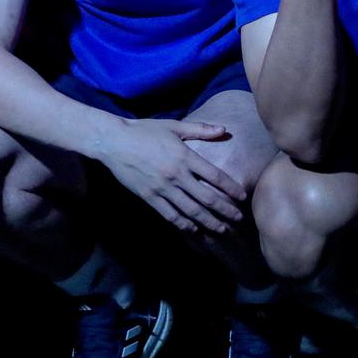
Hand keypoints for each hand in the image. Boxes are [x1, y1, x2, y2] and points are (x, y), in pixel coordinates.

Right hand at [96, 117, 247, 233]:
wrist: (114, 141)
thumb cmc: (145, 131)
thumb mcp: (174, 126)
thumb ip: (200, 129)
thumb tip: (224, 129)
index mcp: (185, 156)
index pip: (215, 176)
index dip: (231, 188)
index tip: (242, 198)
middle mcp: (177, 175)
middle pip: (206, 198)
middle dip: (224, 211)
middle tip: (238, 220)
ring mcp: (162, 188)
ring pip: (190, 210)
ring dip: (208, 222)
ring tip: (221, 230)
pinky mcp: (149, 197)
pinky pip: (170, 215)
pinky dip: (184, 225)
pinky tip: (194, 230)